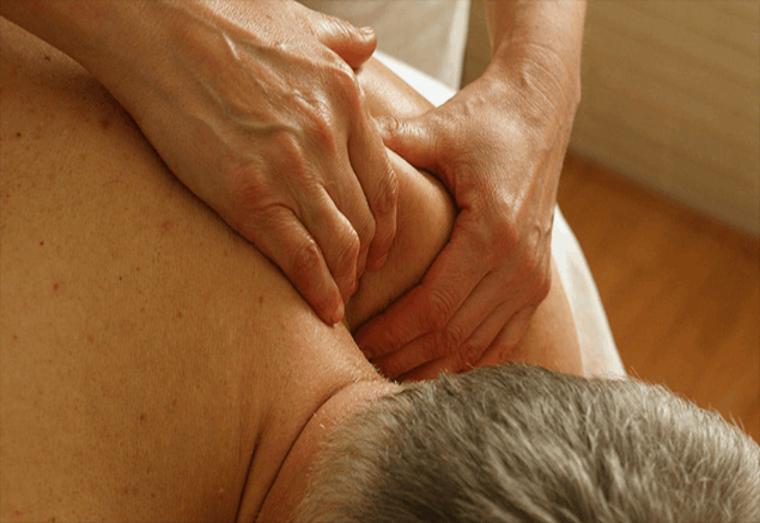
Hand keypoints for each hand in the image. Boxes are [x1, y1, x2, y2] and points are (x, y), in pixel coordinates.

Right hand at [86, 0, 397, 323]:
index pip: (385, 184)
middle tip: (359, 279)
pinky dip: (318, 291)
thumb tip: (369, 43)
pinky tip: (325, 310)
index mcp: (345, 100)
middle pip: (367, 222)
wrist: (156, 25)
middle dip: (368, 261)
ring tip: (340, 299)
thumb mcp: (300, 21)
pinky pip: (300, 258)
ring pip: (342, 246)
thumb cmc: (221, 18)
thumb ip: (342, 40)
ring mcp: (291, 168)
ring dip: (346, 282)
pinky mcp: (248, 194)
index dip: (386, 228)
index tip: (378, 248)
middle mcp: (327, 138)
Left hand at [355, 63, 579, 379]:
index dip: (391, 332)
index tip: (355, 341)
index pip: (433, 306)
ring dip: (432, 366)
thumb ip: (387, 146)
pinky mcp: (538, 282)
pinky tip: (436, 371)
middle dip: (403, 356)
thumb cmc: (482, 120)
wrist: (540, 111)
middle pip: (453, 335)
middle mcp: (520, 264)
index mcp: (493, 233)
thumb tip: (331, 153)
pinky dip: (469, 362)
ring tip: (388, 375)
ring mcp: (534, 278)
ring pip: (478, 347)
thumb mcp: (434, 130)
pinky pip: (504, 341)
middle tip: (359, 366)